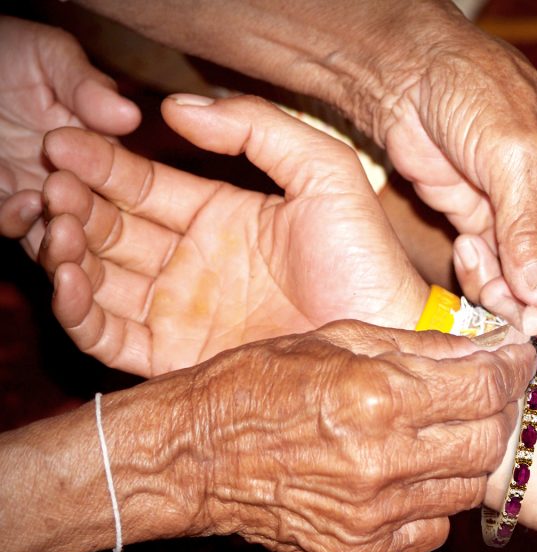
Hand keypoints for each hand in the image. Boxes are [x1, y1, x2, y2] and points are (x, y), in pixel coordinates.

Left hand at [0, 16, 139, 251]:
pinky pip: (9, 224)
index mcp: (101, 152)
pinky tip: (26, 205)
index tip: (121, 187)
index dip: (126, 192)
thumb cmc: (4, 49)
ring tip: (61, 224)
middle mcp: (73, 181)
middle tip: (91, 218)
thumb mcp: (50, 56)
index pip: (125, 183)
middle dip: (94, 227)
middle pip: (95, 222)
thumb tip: (130, 116)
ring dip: (62, 240)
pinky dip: (18, 222)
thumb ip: (86, 86)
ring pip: (55, 236)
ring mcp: (31, 193)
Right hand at [38, 94, 427, 376]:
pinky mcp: (178, 360)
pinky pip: (111, 337)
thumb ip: (258, 128)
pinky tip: (69, 279)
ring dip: (68, 251)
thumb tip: (176, 108)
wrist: (385, 339)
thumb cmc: (365, 259)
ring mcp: (183, 313)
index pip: (144, 185)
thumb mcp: (324, 173)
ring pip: (101, 279)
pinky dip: (79, 311)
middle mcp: (194, 263)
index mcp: (221, 216)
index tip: (68, 144)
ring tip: (56, 230)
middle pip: (112, 229)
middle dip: (75, 205)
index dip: (102, 164)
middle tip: (53, 186)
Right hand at [186, 320, 535, 551]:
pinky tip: (409, 476)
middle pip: (490, 443)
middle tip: (484, 394)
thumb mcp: (337, 339)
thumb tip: (488, 347)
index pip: (485, 388)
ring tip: (440, 431)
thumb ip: (420, 347)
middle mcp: (381, 460)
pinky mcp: (360, 551)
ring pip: (468, 489)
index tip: (517, 358)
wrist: (194, 456)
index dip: (514, 369)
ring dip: (467, 456)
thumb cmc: (259, 384)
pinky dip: (434, 502)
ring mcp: (371, 515)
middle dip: (498, 413)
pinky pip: (433, 530)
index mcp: (375, 396)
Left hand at [374, 11, 536, 348]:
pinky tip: (464, 249)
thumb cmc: (471, 89)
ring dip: (515, 301)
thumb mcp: (511, 152)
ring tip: (479, 267)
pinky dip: (487, 285)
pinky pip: (507, 286)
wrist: (409, 79)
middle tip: (526, 323)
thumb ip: (530, 226)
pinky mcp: (500, 241)